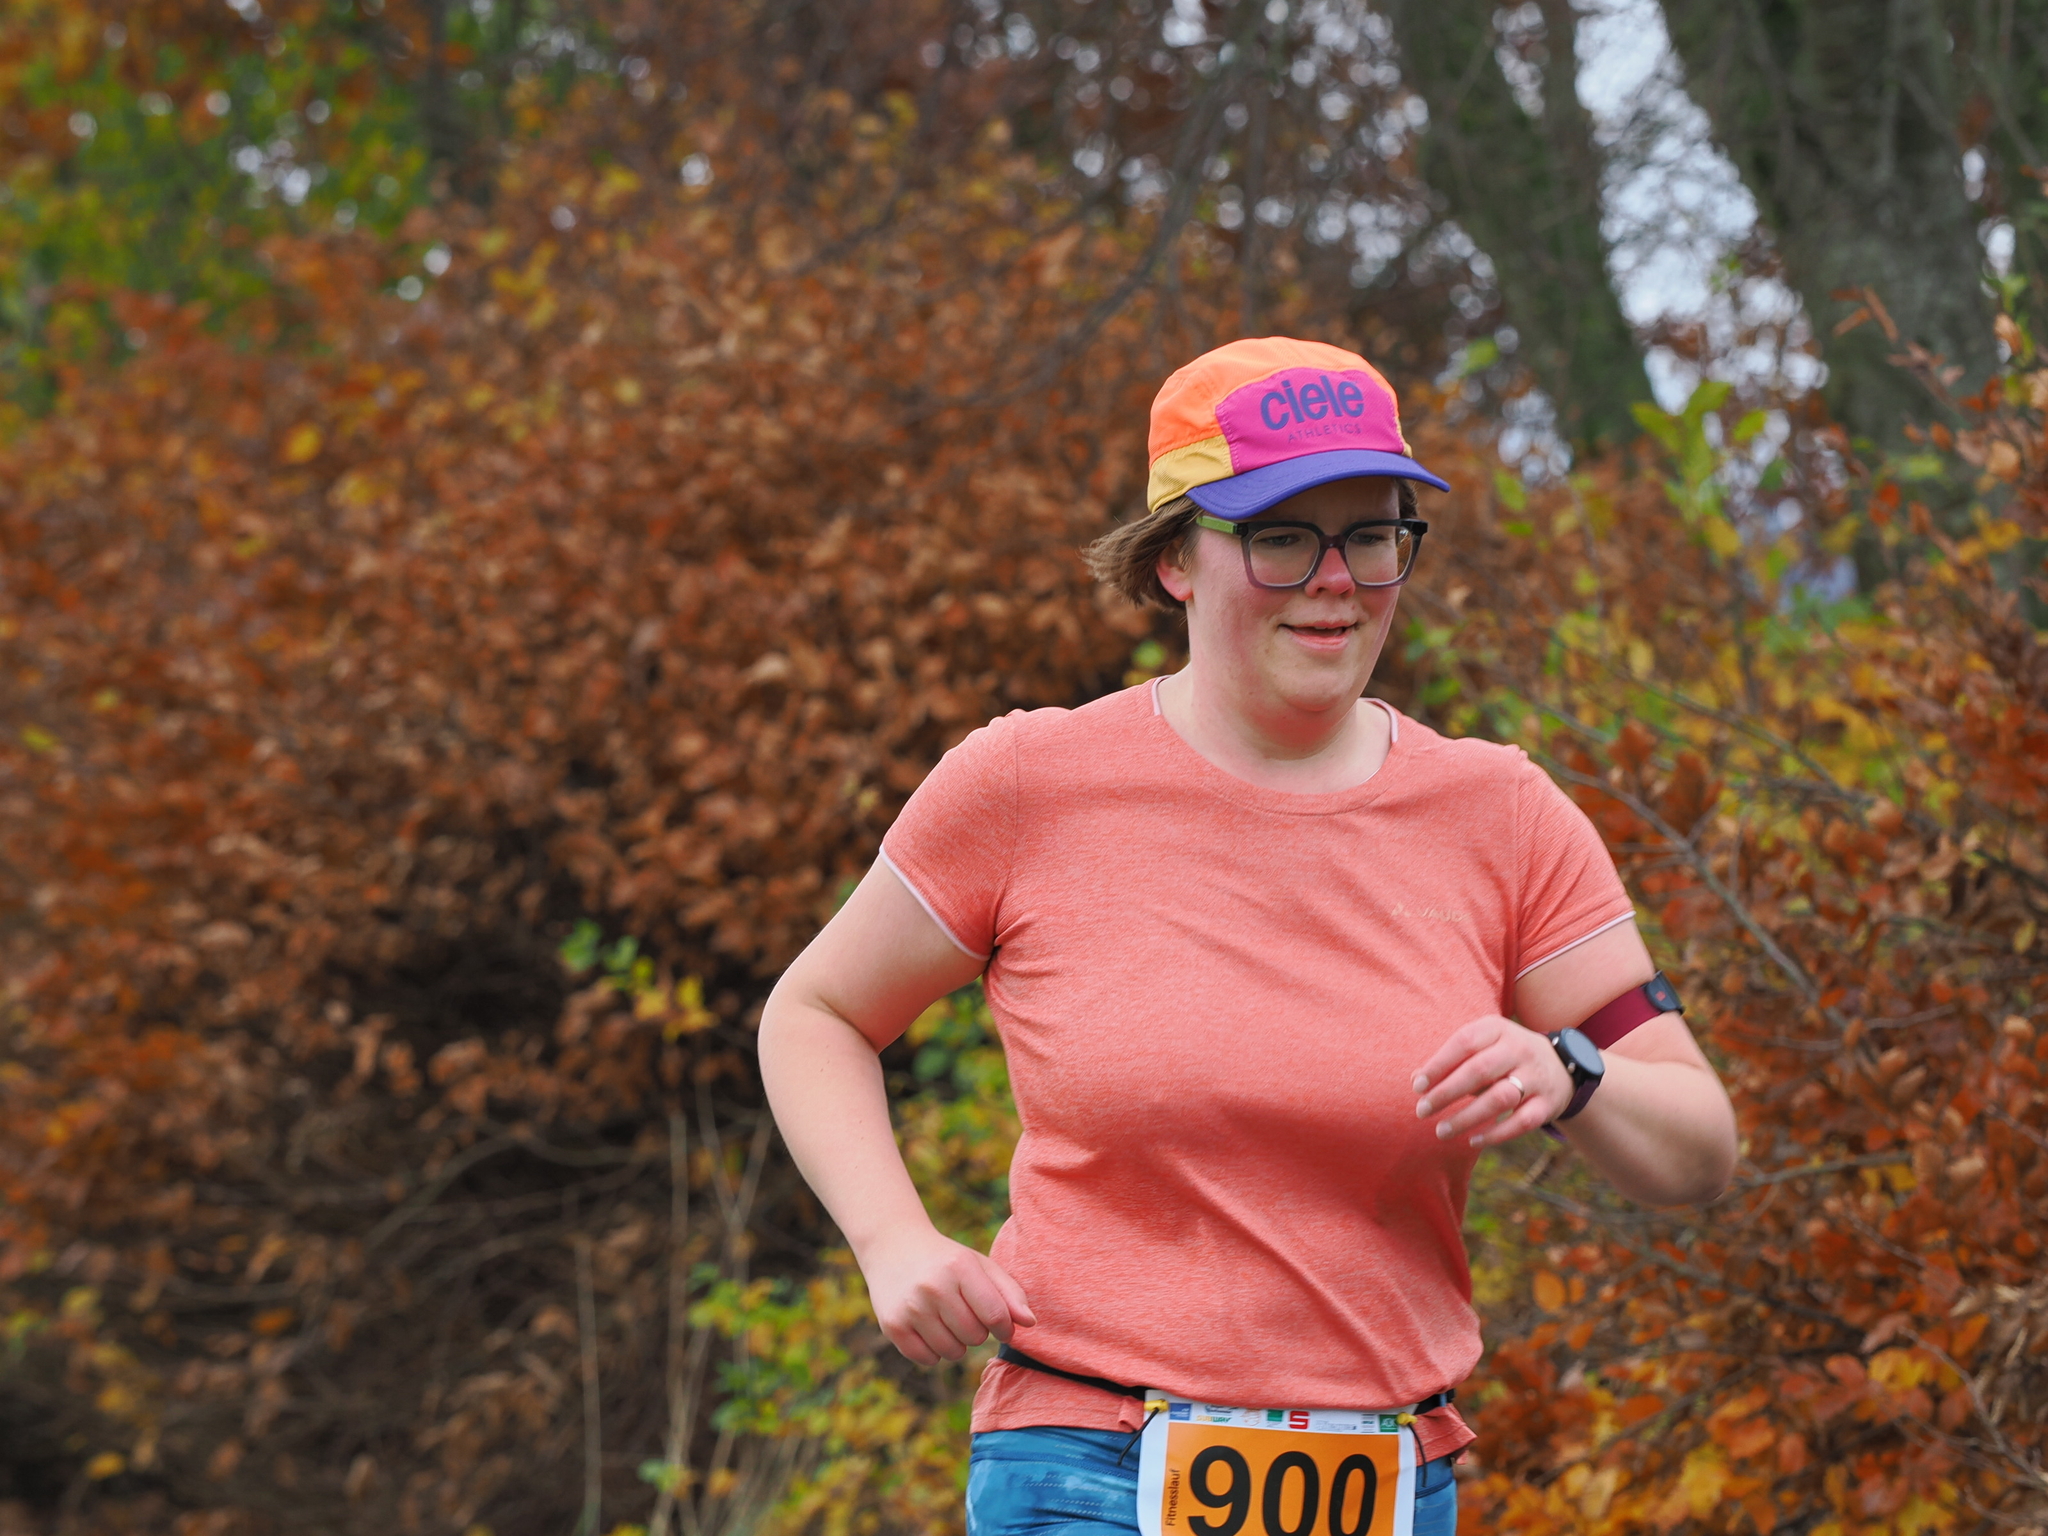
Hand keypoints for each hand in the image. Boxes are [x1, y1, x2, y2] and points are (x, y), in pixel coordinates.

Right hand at [857, 1223, 1036, 1365]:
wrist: (892, 1246)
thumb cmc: (946, 1260)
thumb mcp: (979, 1265)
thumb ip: (1010, 1292)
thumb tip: (1030, 1323)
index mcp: (959, 1267)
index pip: (995, 1315)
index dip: (1005, 1328)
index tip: (1003, 1326)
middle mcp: (934, 1287)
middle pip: (975, 1337)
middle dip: (977, 1331)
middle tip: (965, 1313)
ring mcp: (911, 1307)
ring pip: (952, 1352)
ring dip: (957, 1343)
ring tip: (947, 1321)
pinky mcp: (893, 1325)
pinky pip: (928, 1359)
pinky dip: (934, 1351)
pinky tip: (929, 1328)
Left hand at [1412, 1014, 1574, 1148]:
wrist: (1560, 1066)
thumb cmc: (1504, 1057)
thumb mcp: (1482, 1047)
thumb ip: (1450, 1062)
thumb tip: (1416, 1081)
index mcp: (1498, 1029)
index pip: (1464, 1042)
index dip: (1438, 1065)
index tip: (1418, 1087)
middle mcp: (1520, 1049)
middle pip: (1479, 1071)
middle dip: (1446, 1093)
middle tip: (1422, 1111)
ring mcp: (1537, 1077)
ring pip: (1500, 1099)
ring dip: (1466, 1118)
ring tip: (1441, 1131)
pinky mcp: (1548, 1104)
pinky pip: (1521, 1122)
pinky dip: (1495, 1134)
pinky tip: (1472, 1141)